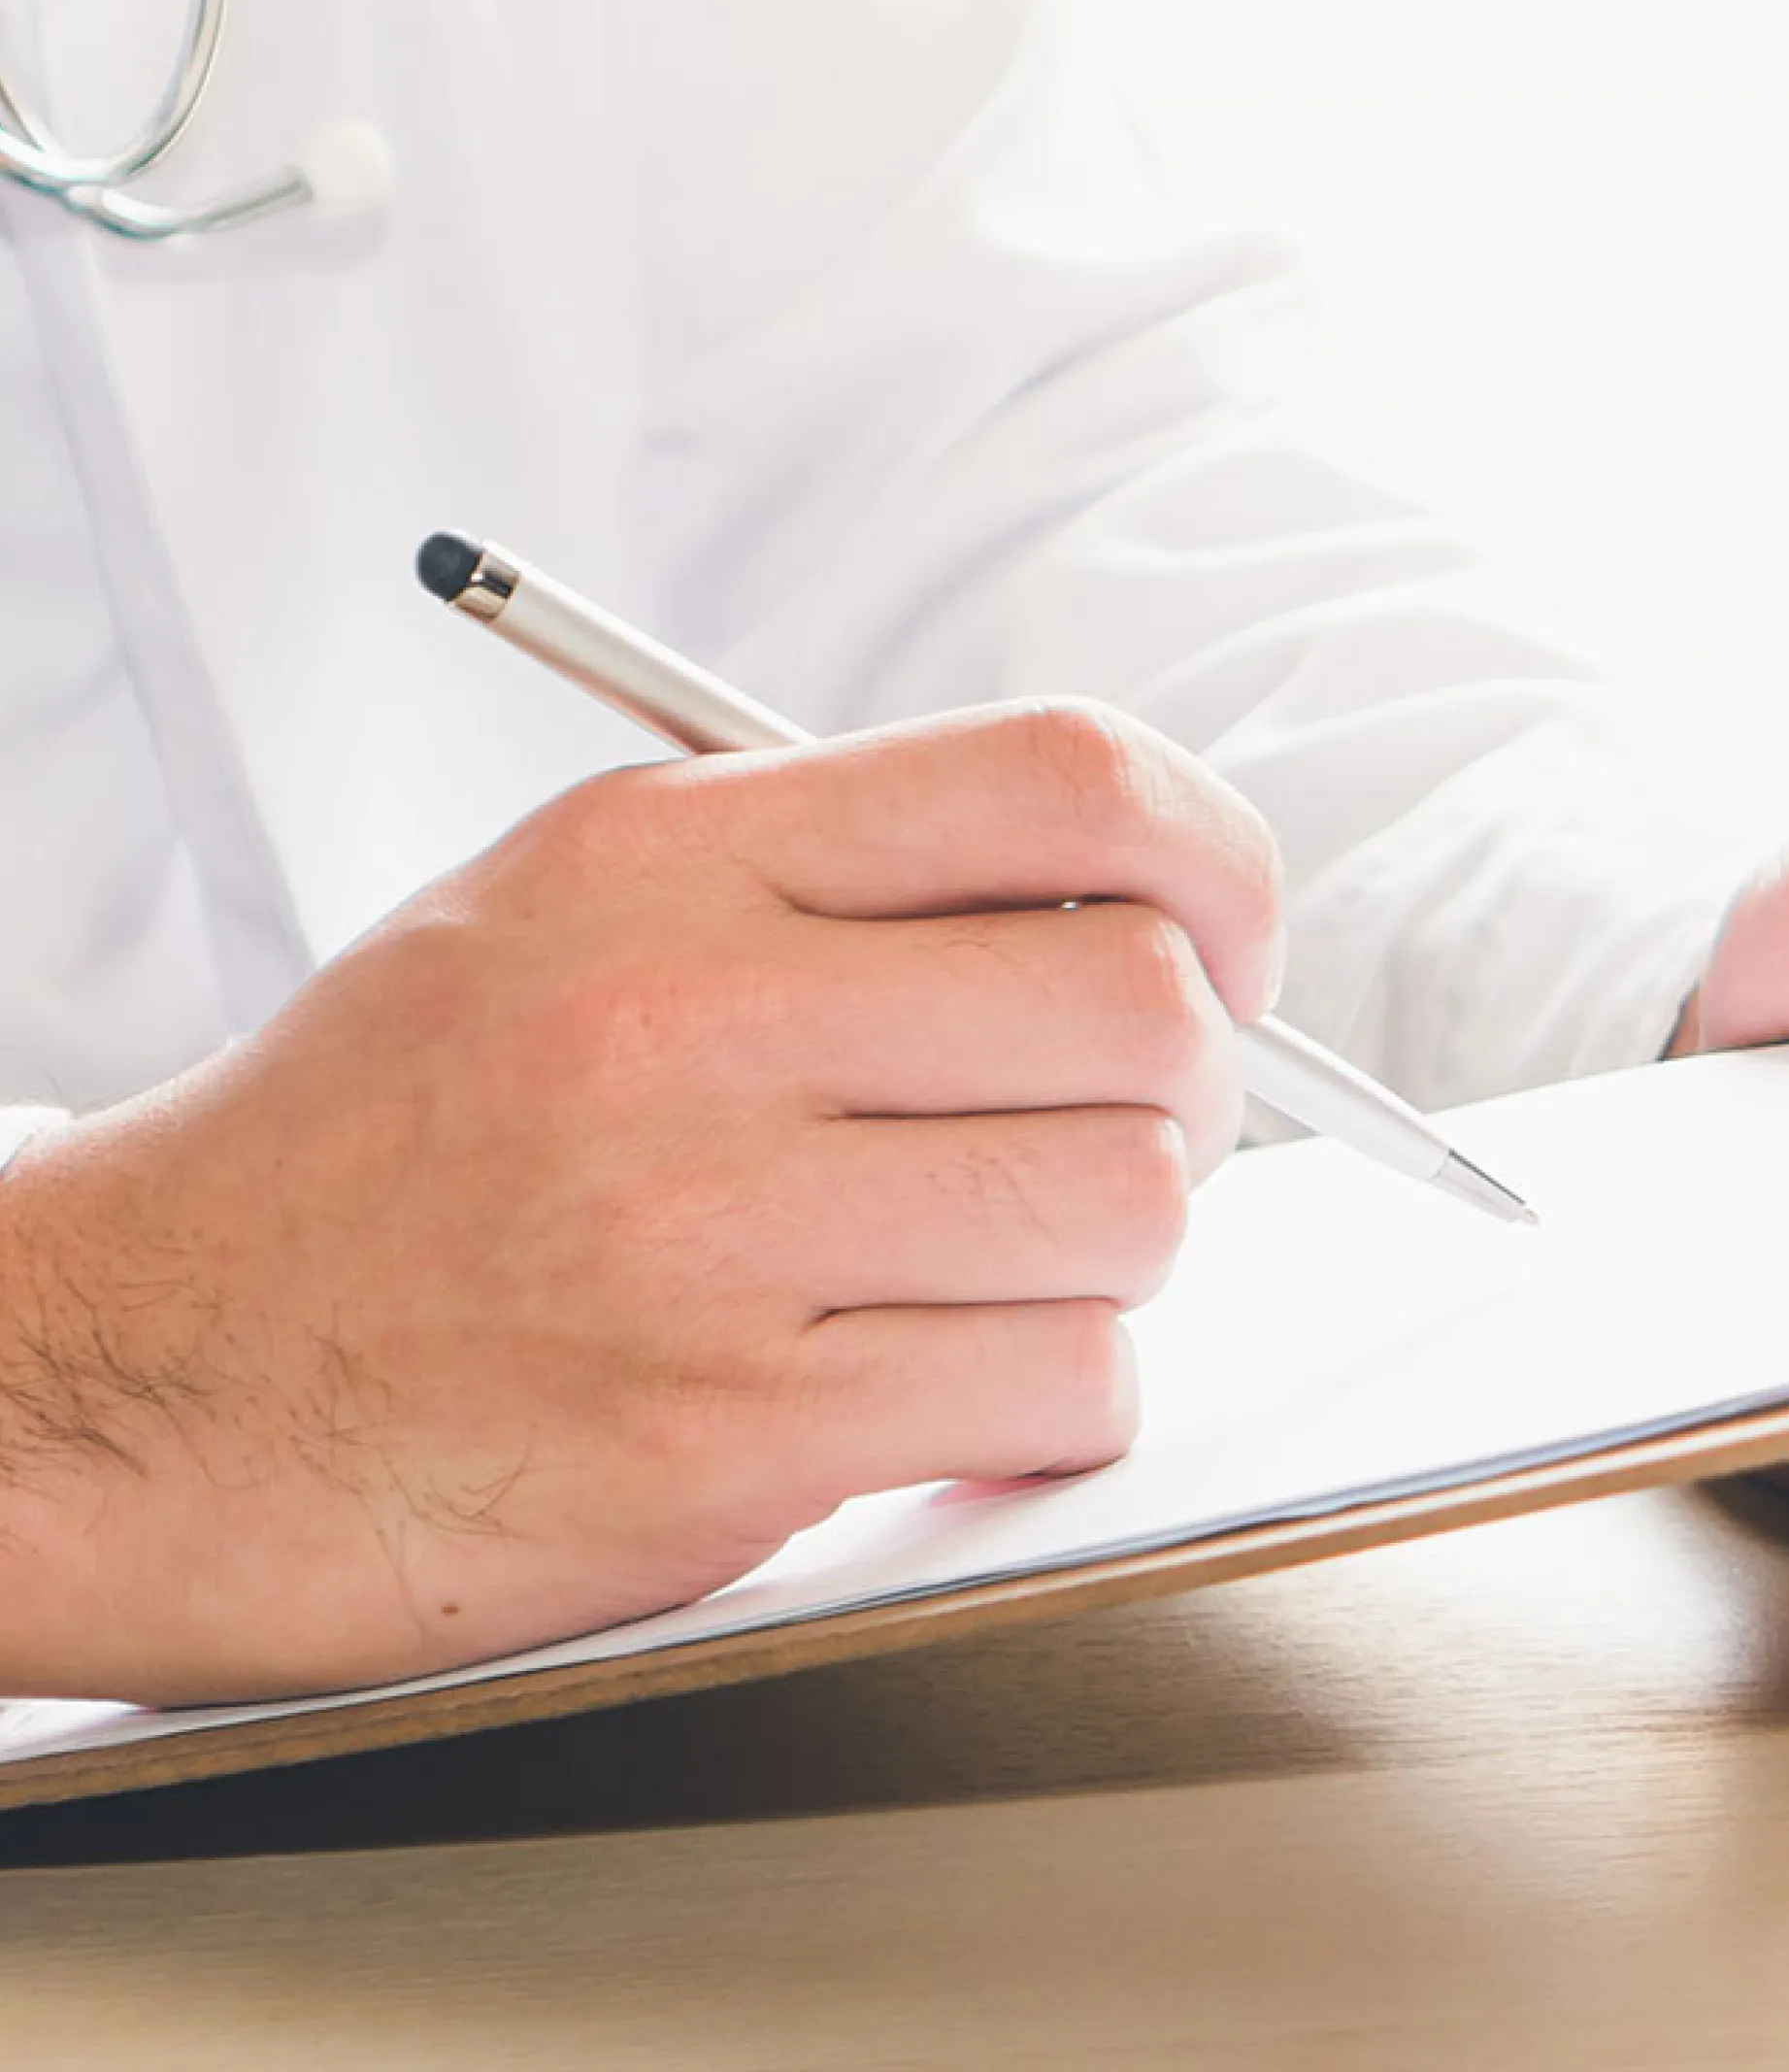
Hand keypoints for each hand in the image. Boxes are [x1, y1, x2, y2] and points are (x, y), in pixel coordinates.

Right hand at [0, 701, 1271, 1702]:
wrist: (137, 1380)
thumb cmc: (380, 1150)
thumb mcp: (562, 909)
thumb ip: (825, 875)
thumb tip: (1132, 893)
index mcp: (666, 855)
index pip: (1068, 777)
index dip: (1217, 863)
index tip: (1227, 943)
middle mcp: (690, 1021)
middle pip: (1143, 1006)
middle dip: (1186, 1084)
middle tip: (1111, 1129)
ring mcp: (707, 1236)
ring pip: (1130, 1211)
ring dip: (1114, 1259)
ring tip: (995, 1266)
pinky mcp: (724, 1436)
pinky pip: (1057, 1392)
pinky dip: (1056, 1402)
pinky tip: (952, 1387)